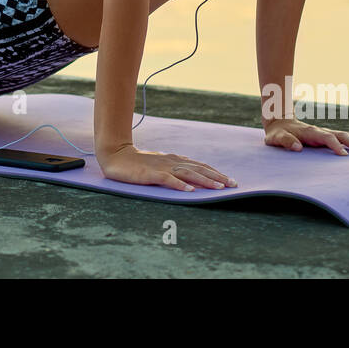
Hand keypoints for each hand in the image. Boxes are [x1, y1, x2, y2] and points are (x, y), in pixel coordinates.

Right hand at [97, 144, 236, 190]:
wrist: (115, 156)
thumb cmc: (138, 163)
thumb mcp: (160, 165)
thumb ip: (174, 169)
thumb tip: (191, 179)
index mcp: (175, 160)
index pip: (200, 166)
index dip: (215, 172)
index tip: (230, 180)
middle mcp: (172, 162)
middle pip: (198, 169)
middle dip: (217, 177)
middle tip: (233, 184)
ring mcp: (161, 168)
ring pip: (187, 174)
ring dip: (204, 181)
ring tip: (218, 188)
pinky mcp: (150, 174)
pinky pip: (168, 180)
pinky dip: (180, 185)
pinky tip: (190, 191)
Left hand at [264, 118, 348, 154]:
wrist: (279, 122)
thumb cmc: (277, 133)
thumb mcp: (276, 138)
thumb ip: (285, 141)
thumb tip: (297, 147)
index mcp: (310, 132)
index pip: (326, 138)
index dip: (335, 145)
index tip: (344, 156)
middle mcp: (320, 131)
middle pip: (340, 135)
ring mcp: (325, 132)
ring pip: (344, 135)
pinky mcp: (327, 136)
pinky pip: (343, 138)